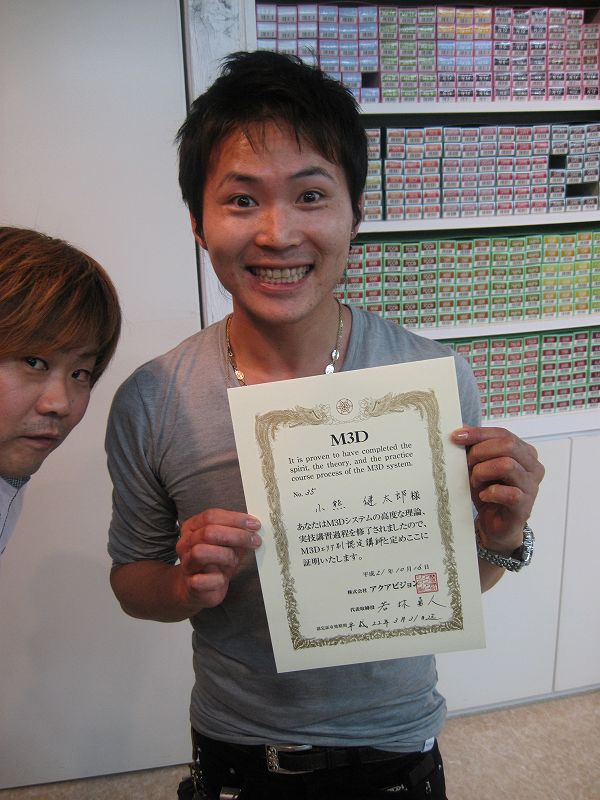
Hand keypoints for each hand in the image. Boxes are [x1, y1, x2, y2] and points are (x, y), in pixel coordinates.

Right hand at [175, 508, 261, 610]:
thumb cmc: (215, 562)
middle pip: (208, 532)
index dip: (235, 519)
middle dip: (236, 535)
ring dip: (225, 555)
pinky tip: (223, 578)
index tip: (254, 524)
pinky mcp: (190, 585)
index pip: (211, 516)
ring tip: (235, 560)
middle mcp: (185, 544)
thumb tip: (253, 527)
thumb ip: (236, 533)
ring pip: (200, 552)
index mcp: (192, 528)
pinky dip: (216, 579)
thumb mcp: (227, 543)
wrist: (199, 588)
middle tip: (254, 540)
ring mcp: (186, 564)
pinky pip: (201, 580)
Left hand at [451, 426, 544, 552]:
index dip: (478, 433)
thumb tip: (460, 431)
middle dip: (480, 452)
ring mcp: (531, 486)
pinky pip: (508, 492)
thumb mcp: (479, 466)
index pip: (503, 434)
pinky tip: (483, 496)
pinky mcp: (525, 506)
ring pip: (507, 465)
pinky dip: (490, 492)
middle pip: (507, 445)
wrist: (494, 525)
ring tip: (474, 482)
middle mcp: (532, 467)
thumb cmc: (487, 492)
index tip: (456, 436)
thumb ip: (475, 448)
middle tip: (466, 464)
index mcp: (524, 452)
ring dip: (483, 472)